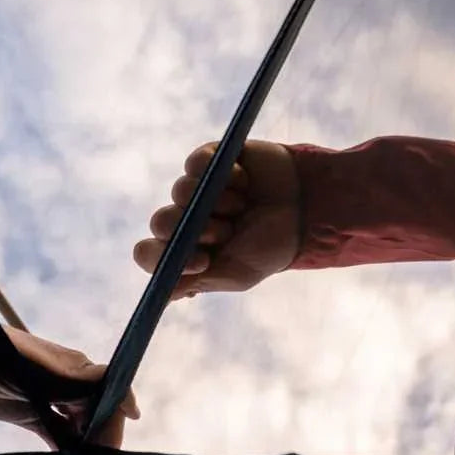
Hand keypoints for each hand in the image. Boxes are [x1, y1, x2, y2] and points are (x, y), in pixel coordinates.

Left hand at [0, 298, 139, 454]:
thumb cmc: (7, 356)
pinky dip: (62, 454)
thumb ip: (87, 387)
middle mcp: (73, 388)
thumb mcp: (49, 372)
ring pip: (77, 433)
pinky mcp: (34, 415)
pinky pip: (56, 438)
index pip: (110, 407)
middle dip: (100, 451)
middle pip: (96, 424)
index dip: (114, 435)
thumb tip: (127, 401)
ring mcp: (53, 402)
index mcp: (82, 374)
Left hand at [133, 140, 299, 298]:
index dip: (164, 257)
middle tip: (226, 231)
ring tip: (242, 206)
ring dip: (216, 202)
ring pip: (180, 191)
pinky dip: (222, 175)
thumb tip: (163, 294)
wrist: (306, 210)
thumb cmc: (269, 247)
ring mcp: (194, 188)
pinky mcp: (208, 160)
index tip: (201, 260)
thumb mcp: (235, 274)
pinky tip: (244, 182)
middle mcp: (184, 219)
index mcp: (183, 250)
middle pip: (160, 221)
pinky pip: (196, 163)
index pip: (148, 253)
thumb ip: (197, 280)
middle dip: (194, 229)